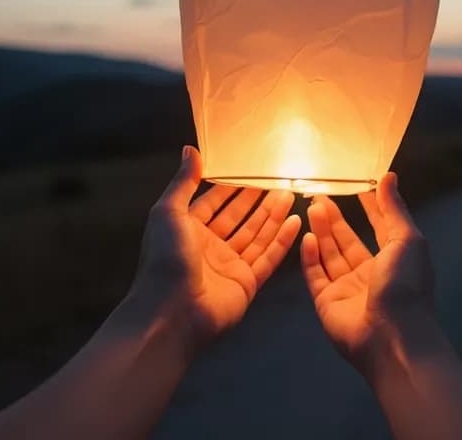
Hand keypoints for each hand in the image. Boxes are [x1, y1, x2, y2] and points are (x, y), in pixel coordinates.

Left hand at [131, 146, 300, 347]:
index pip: (214, 202)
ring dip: (273, 216)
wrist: (172, 312)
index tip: (252, 169)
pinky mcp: (247, 283)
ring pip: (256, 236)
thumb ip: (183, 182)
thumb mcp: (168, 213)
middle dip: (258, 200)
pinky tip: (295, 223)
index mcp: (188, 229)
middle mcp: (210, 246)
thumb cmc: (166, 258)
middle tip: (279, 180)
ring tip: (291, 195)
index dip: (232, 187)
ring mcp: (230, 265)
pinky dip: (281, 241)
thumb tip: (191, 149)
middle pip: (239, 218)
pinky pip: (268, 258)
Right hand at [300, 173, 435, 372]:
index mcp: (395, 259)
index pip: (379, 227)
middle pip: (348, 240)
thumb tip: (389, 176)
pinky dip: (309, 256)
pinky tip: (305, 236)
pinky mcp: (327, 302)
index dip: (368, 206)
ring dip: (321, 231)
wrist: (392, 335)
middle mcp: (371, 273)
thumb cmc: (406, 284)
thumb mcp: (407, 239)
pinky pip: (315, 275)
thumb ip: (395, 208)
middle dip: (335, 218)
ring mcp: (348, 288)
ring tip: (311, 207)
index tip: (354, 185)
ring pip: (330, 254)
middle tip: (318, 195)